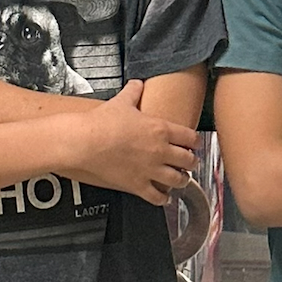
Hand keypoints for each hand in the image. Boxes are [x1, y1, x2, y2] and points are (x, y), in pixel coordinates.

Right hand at [67, 80, 199, 205]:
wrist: (85, 142)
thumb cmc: (102, 123)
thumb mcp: (121, 102)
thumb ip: (133, 92)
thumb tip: (137, 83)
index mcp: (160, 129)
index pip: (190, 137)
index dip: (195, 142)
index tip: (194, 143)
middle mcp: (160, 151)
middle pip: (189, 160)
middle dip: (191, 162)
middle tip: (190, 162)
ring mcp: (151, 170)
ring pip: (178, 180)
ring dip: (182, 180)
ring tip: (181, 179)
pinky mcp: (138, 185)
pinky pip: (158, 197)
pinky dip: (163, 198)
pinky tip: (163, 196)